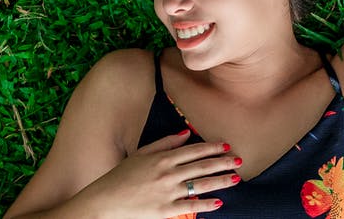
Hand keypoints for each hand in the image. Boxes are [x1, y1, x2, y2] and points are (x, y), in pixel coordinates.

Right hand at [77, 130, 239, 218]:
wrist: (104, 201)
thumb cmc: (121, 176)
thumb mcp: (141, 153)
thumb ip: (164, 143)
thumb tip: (186, 133)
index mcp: (162, 158)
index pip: (193, 150)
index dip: (212, 148)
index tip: (226, 146)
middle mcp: (168, 173)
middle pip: (201, 166)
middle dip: (223, 162)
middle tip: (239, 160)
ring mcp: (168, 192)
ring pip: (200, 185)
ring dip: (220, 181)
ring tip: (236, 178)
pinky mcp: (165, 210)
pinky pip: (191, 206)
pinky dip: (206, 204)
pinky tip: (219, 202)